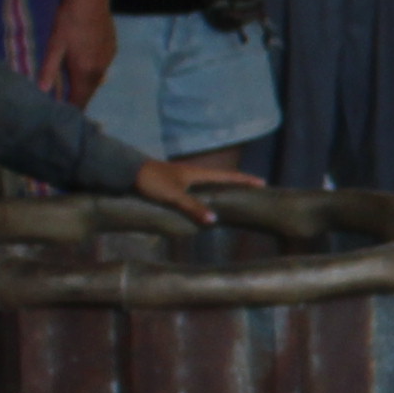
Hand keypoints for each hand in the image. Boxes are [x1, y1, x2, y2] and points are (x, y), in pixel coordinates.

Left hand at [48, 0, 117, 103]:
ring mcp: (109, 59)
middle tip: (64, 101)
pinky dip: (92, 71)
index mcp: (86, 71)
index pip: (80, 100)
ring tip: (72, 84)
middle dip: (78, 98)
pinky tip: (83, 63)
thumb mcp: (55, 43)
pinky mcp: (112, 48)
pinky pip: (102, 67)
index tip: (62, 116)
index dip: (71, 110)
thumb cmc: (69, 19)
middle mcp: (101, 69)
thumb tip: (42, 90)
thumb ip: (49, 68)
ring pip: (96, 80)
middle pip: (89, 92)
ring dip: (85, 84)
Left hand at [123, 159, 242, 227]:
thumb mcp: (174, 196)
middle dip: (239, 183)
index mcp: (198, 173)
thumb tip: (214, 219)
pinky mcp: (177, 183)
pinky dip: (211, 192)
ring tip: (237, 195)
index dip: (245, 180)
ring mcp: (186, 178)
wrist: (130, 173)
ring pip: (211, 183)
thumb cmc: (153, 181)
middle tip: (254, 188)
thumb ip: (193, 207)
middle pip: (223, 178)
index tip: (262, 183)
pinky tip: (209, 199)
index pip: (228, 176)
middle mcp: (195, 173)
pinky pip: (201, 188)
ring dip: (225, 187)